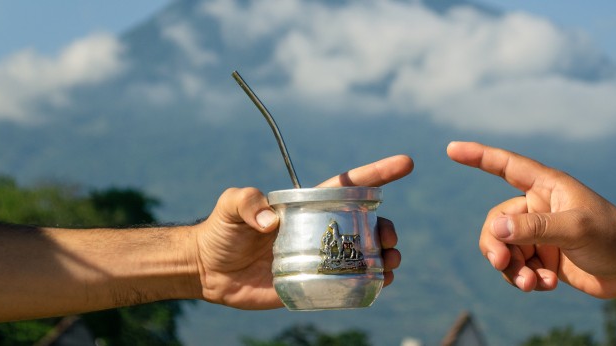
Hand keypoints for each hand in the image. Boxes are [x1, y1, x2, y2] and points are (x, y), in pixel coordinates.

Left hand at [193, 155, 412, 308]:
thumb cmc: (221, 230)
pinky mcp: (312, 285)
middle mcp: (319, 230)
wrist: (209, 269)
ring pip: (363, 256)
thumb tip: (272, 221)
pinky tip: (380, 283)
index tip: (407, 164)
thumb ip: (247, 202)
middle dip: (387, 228)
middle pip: (365, 225)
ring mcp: (318, 258)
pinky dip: (370, 284)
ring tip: (390, 262)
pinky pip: (348, 285)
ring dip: (384, 257)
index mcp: (307, 206)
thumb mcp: (230, 205)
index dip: (378, 174)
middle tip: (389, 238)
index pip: (349, 187)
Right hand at [447, 142, 615, 298]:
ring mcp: (540, 234)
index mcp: (547, 186)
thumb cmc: (612, 238)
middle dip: (496, 245)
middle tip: (503, 264)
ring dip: (513, 269)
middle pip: (496, 222)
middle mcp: (539, 207)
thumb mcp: (575, 229)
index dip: (478, 156)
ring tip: (532, 284)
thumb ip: (534, 228)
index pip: (505, 166)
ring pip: (504, 249)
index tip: (451, 149)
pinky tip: (548, 286)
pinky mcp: (544, 258)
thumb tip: (494, 229)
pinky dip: (526, 279)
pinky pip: (517, 268)